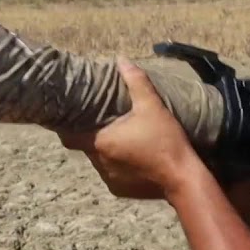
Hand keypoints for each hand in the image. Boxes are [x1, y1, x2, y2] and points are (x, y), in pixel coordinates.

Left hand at [56, 57, 200, 200]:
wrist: (183, 179)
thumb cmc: (165, 141)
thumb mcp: (152, 107)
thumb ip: (136, 82)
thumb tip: (121, 60)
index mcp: (101, 142)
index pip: (68, 137)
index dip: (65, 126)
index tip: (69, 116)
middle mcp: (99, 163)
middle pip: (87, 146)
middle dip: (93, 134)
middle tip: (105, 121)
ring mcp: (109, 179)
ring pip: (99, 160)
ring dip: (107, 150)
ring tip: (122, 138)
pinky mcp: (120, 190)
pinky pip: (112, 174)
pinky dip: (118, 165)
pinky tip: (134, 157)